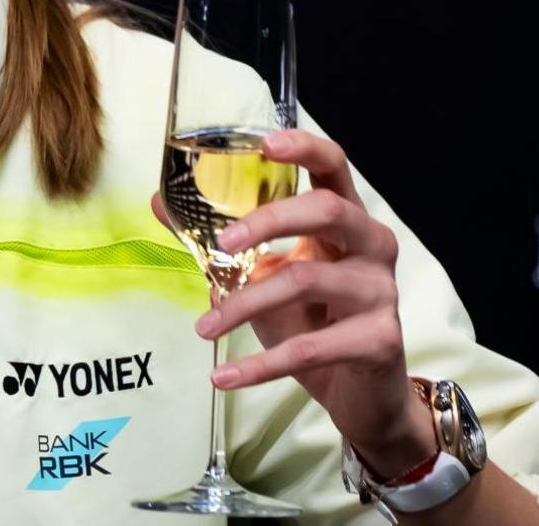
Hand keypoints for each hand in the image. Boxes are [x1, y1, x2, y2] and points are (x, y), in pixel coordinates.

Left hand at [151, 129, 438, 477]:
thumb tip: (158, 202)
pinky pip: (310, 348)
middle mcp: (371, 246)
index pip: (334, 167)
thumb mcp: (262, 275)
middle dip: (269, 220)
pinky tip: (223, 377)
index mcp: (344, 220)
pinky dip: (260, 365)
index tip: (266, 144)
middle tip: (223, 243)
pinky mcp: (379, 340)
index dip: (304, 148)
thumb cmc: (312, 321)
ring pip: (306, 280)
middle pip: (327, 211)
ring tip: (204, 327)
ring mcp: (380, 292)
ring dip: (245, 304)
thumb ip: (220, 243)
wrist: (360, 394)